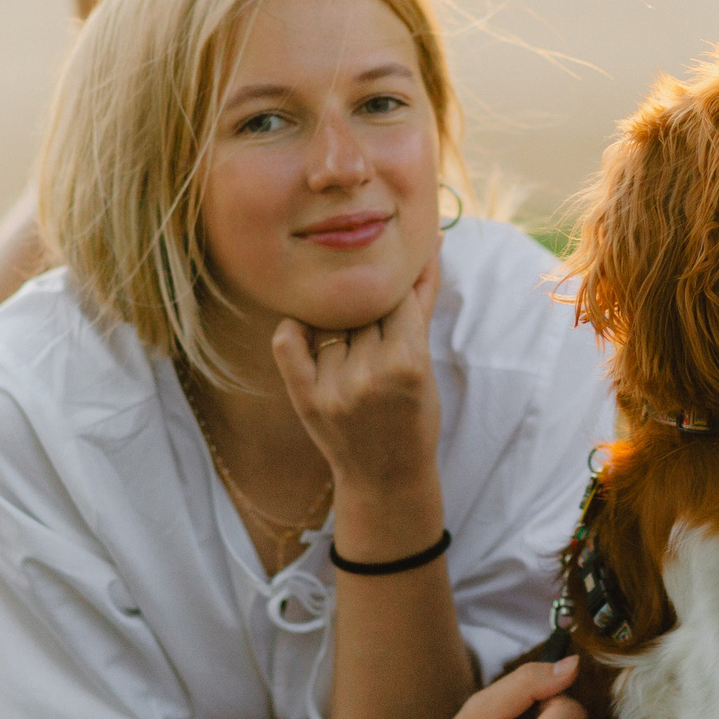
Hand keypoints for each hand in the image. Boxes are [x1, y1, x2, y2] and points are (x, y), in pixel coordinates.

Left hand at [273, 254, 443, 536]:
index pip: (395, 297)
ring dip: (336, 319)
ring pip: (328, 319)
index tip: (390, 292)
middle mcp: (369, 375)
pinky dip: (295, 328)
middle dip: (366, 306)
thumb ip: (423, 300)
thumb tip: (430, 241)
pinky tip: (308, 329)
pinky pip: (287, 341)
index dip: (392, 291)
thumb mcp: (427, 362)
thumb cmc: (414, 414)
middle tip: (368, 318)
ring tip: (348, 336)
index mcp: (409, 363)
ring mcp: (334, 388)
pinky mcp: (305, 398)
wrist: (386, 477)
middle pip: (361, 307)